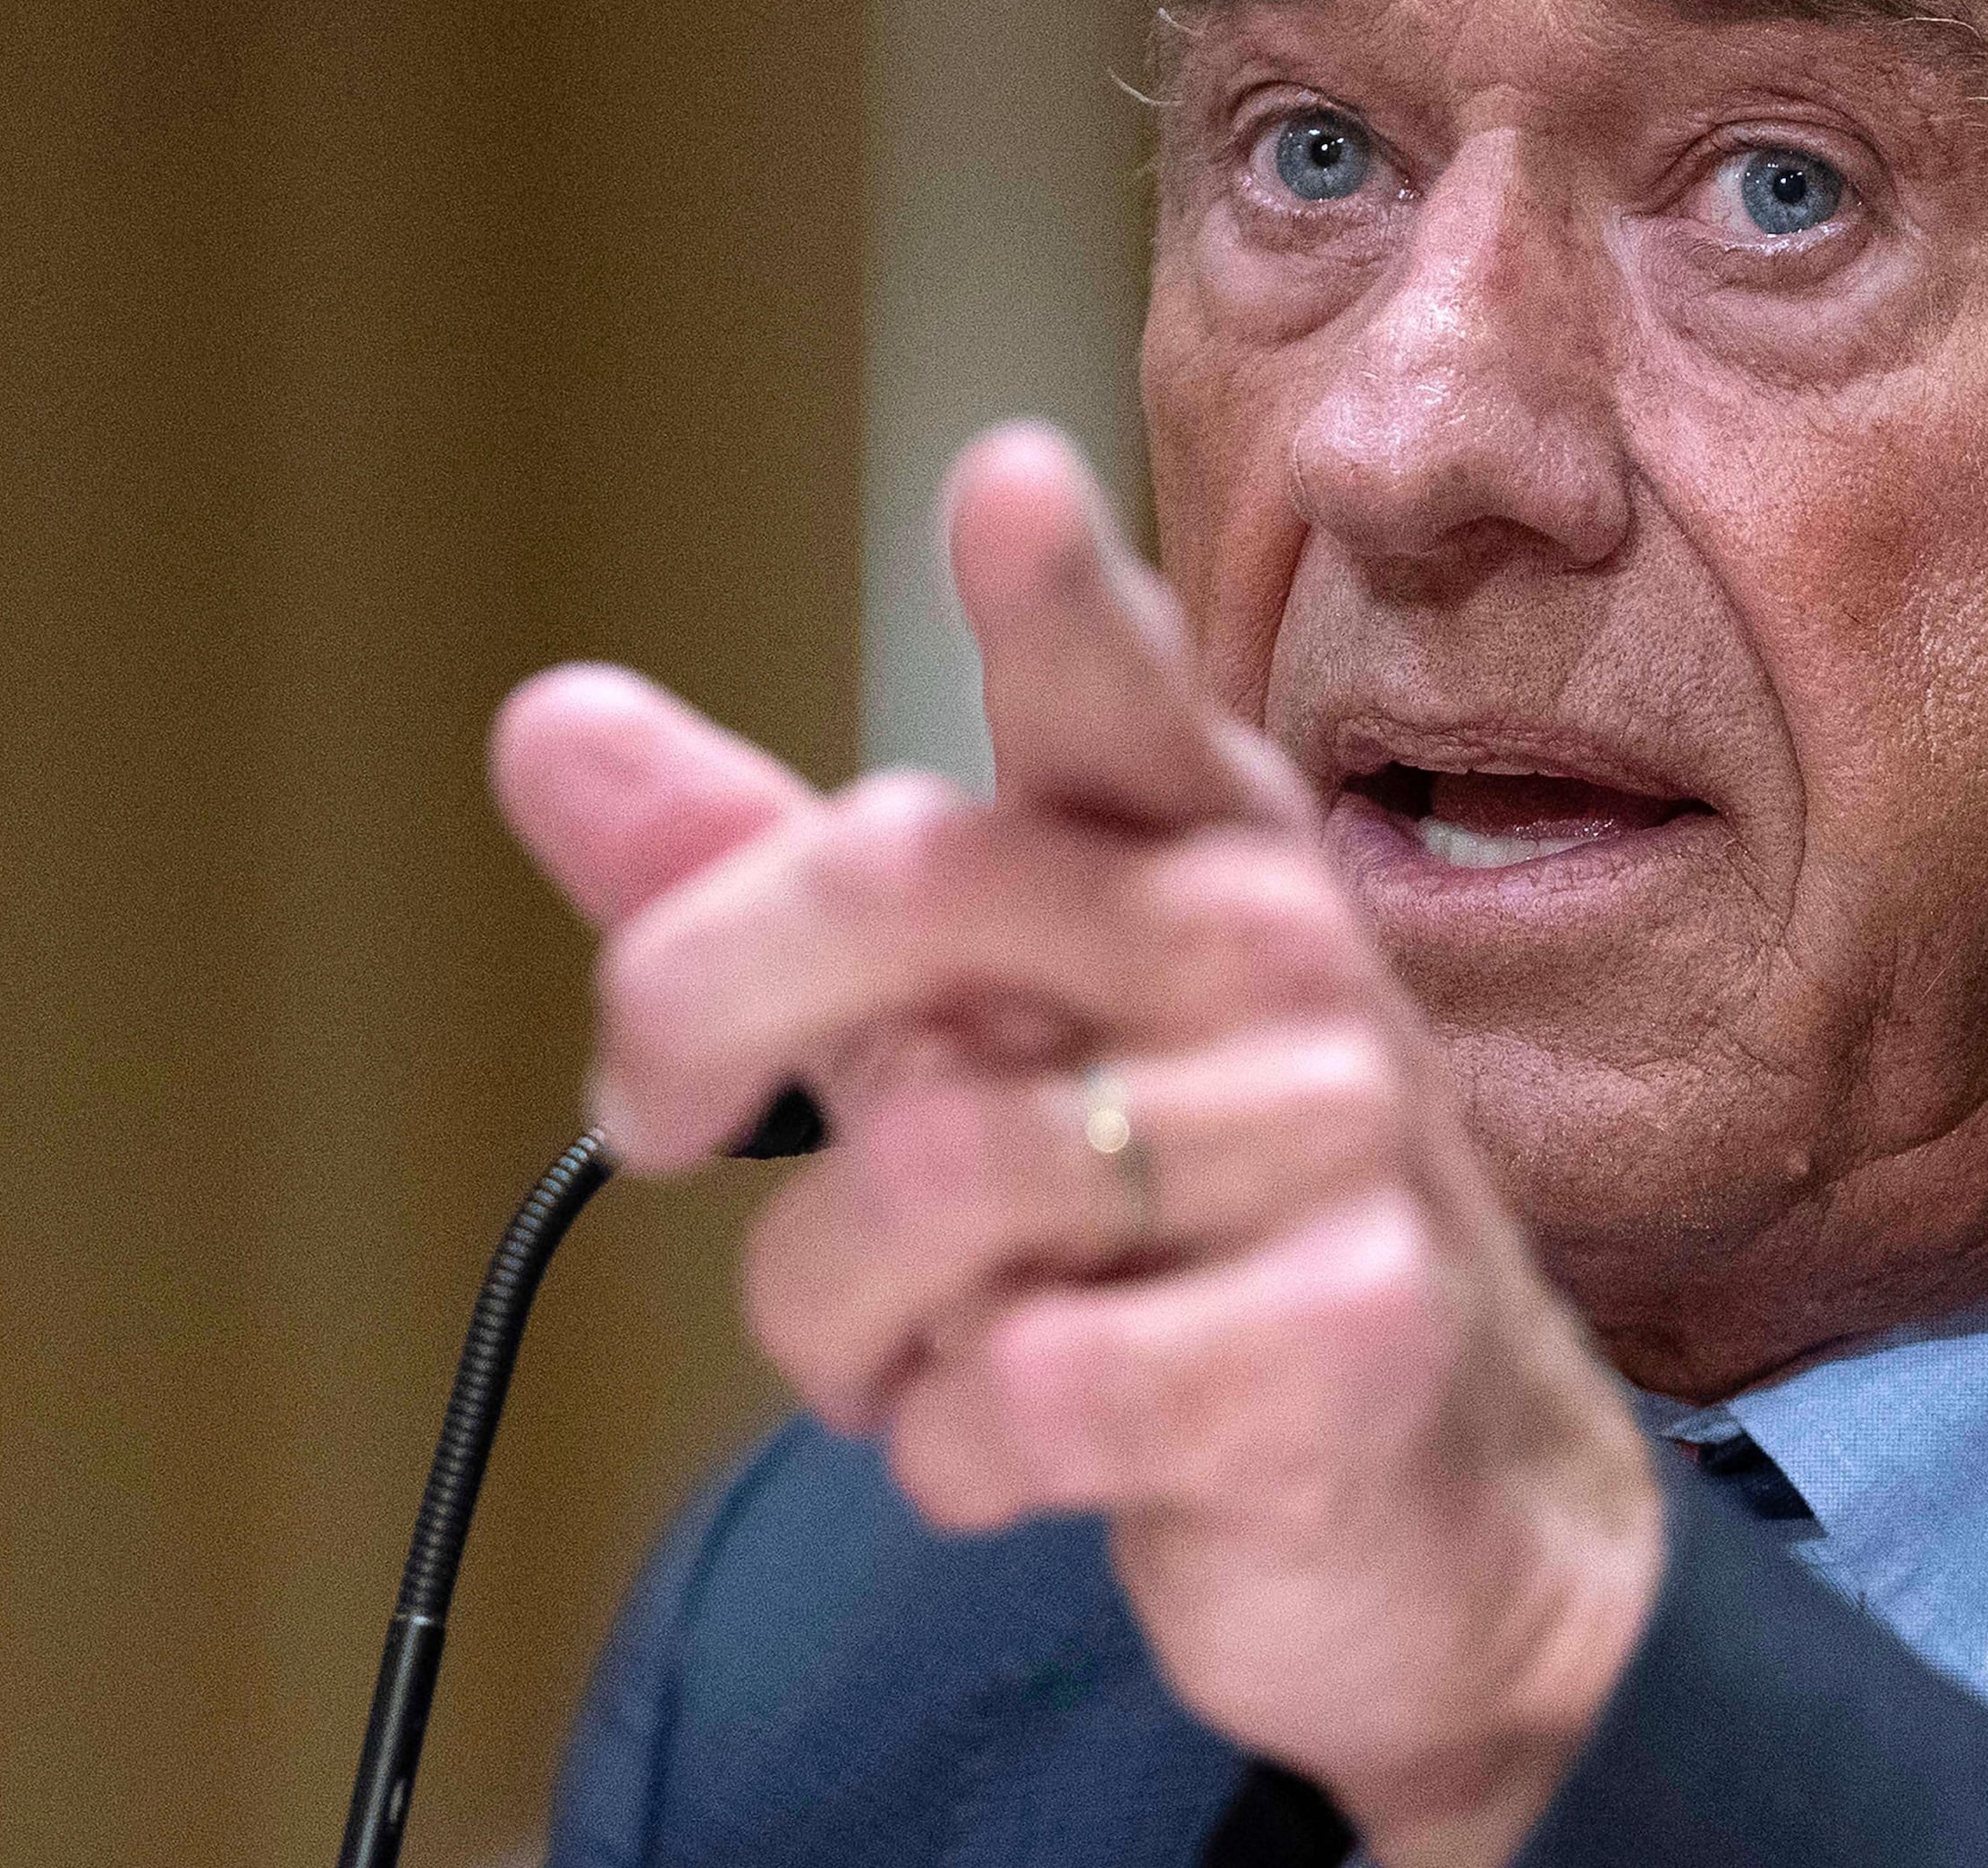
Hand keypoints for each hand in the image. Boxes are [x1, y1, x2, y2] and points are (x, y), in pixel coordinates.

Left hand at [490, 423, 1663, 1866]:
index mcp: (1189, 848)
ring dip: (838, 1318)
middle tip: (657, 1118)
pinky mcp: (1353, 1337)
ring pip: (921, 1183)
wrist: (1435, 1503)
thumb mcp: (979, 1044)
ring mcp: (1342, 1139)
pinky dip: (952, 1454)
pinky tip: (1027, 1443)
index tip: (1004, 484)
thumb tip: (551, 724)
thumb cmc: (1178, 1235)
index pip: (1118, 689)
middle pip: (902, 886)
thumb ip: (771, 893)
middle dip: (693, 1011)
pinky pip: (1017, 1389)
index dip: (1055, 595)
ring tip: (913, 1344)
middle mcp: (1280, 952)